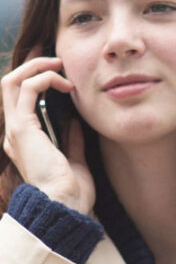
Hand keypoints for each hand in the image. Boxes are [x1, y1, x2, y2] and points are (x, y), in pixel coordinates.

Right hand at [1, 47, 94, 214]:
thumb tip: (77, 121)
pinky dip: (43, 78)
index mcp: (25, 139)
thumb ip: (71, 138)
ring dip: (37, 67)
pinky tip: (64, 82)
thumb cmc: (71, 189)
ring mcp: (15, 129)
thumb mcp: (74, 157)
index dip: (35, 78)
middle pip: (10, 85)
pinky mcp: (22, 128)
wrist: (65, 205)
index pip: (20, 99)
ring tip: (60, 65)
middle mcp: (14, 132)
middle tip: (56, 58)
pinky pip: (26, 91)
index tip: (58, 68)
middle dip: (31, 65)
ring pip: (12, 82)